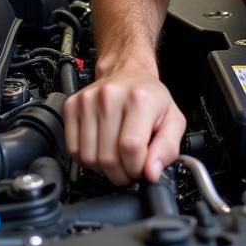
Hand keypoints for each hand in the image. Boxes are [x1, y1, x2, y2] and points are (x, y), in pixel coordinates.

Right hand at [63, 66, 185, 185]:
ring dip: (103, 168)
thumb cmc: (149, 98)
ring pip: (89, 157)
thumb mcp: (173, 120)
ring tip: (115, 157)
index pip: (131, 149)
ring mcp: (87, 100)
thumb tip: (152, 173)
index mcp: (139, 98)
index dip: (136, 168)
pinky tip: (100, 149)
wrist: (127, 72)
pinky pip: (73, 149)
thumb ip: (168, 148)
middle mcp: (110, 96)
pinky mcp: (72, 106)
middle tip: (129, 166)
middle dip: (120, 173)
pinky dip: (86, 158)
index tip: (141, 168)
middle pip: (108, 157)